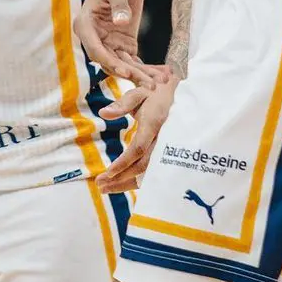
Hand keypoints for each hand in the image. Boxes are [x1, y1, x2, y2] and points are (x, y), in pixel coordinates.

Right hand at [75, 0, 163, 88]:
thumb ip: (119, 5)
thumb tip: (121, 22)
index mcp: (85, 24)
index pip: (95, 49)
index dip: (109, 62)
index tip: (125, 71)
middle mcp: (96, 37)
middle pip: (111, 61)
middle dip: (131, 74)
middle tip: (149, 85)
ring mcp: (110, 41)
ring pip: (124, 64)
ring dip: (141, 75)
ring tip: (160, 82)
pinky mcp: (124, 42)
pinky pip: (134, 59)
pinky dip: (147, 68)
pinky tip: (162, 75)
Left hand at [97, 77, 177, 192]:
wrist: (182, 94)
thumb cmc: (157, 93)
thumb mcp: (140, 93)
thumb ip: (122, 104)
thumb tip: (103, 113)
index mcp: (154, 124)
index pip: (138, 148)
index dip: (124, 162)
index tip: (108, 172)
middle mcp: (162, 140)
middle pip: (142, 166)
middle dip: (120, 178)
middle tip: (100, 185)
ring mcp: (166, 149)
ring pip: (148, 173)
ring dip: (126, 183)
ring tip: (105, 188)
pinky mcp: (167, 154)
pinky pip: (152, 171)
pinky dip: (137, 180)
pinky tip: (122, 184)